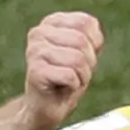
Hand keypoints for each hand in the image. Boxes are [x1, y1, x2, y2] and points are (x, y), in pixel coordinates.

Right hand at [19, 11, 103, 129]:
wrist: (47, 107)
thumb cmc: (67, 78)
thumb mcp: (84, 52)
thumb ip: (90, 36)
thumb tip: (94, 28)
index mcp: (51, 23)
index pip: (86, 22)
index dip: (93, 44)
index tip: (82, 57)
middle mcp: (39, 33)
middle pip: (81, 41)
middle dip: (88, 62)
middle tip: (76, 73)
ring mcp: (34, 51)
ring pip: (77, 58)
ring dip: (82, 75)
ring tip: (69, 81)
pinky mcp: (35, 71)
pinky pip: (70, 75)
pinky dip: (74, 85)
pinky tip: (62, 88)